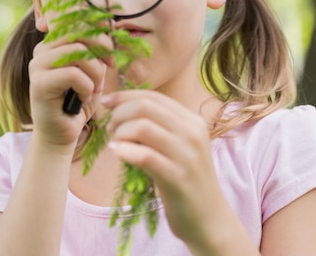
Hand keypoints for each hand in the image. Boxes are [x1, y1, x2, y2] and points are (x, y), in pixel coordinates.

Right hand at [28, 36, 112, 149]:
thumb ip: (96, 51)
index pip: (77, 21)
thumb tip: (108, 28)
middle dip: (102, 49)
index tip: (112, 47)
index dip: (99, 29)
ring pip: (79, 52)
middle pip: (79, 32)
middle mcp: (42, 50)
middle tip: (110, 67)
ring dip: (95, 72)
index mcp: (54, 43)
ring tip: (93, 88)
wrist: (61, 133)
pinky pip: (74, 74)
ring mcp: (37, 65)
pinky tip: (83, 98)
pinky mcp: (39, 84)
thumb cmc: (79, 102)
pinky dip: (87, 87)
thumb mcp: (93, 71)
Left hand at [102, 90, 230, 248]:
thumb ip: (161, 128)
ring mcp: (187, 155)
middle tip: (110, 128)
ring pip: (142, 127)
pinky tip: (117, 154)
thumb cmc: (187, 182)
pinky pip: (144, 156)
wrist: (210, 219)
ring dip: (120, 132)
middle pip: (146, 107)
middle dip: (119, 113)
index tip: (106, 102)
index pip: (154, 97)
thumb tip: (125, 110)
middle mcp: (192, 133)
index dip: (125, 96)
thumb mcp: (180, 147)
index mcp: (193, 121)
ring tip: (115, 144)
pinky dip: (125, 151)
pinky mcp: (177, 178)